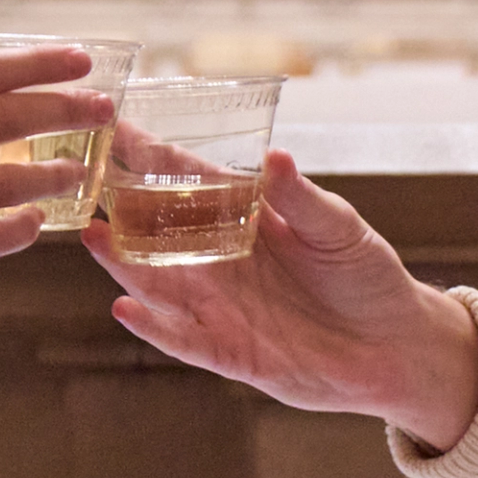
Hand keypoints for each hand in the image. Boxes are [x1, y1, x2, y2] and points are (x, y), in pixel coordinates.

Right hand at [87, 149, 477, 451]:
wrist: (395, 346)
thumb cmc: (367, 276)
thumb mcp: (339, 229)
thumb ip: (301, 199)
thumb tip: (274, 156)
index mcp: (245, 220)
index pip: (189, 182)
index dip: (153, 156)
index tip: (115, 125)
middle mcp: (222, 262)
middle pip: (160, 232)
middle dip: (122, 207)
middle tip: (82, 179)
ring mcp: (222, 307)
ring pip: (159, 283)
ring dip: (125, 265)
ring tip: (92, 237)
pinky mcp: (230, 352)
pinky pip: (183, 339)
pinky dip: (154, 327)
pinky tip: (124, 308)